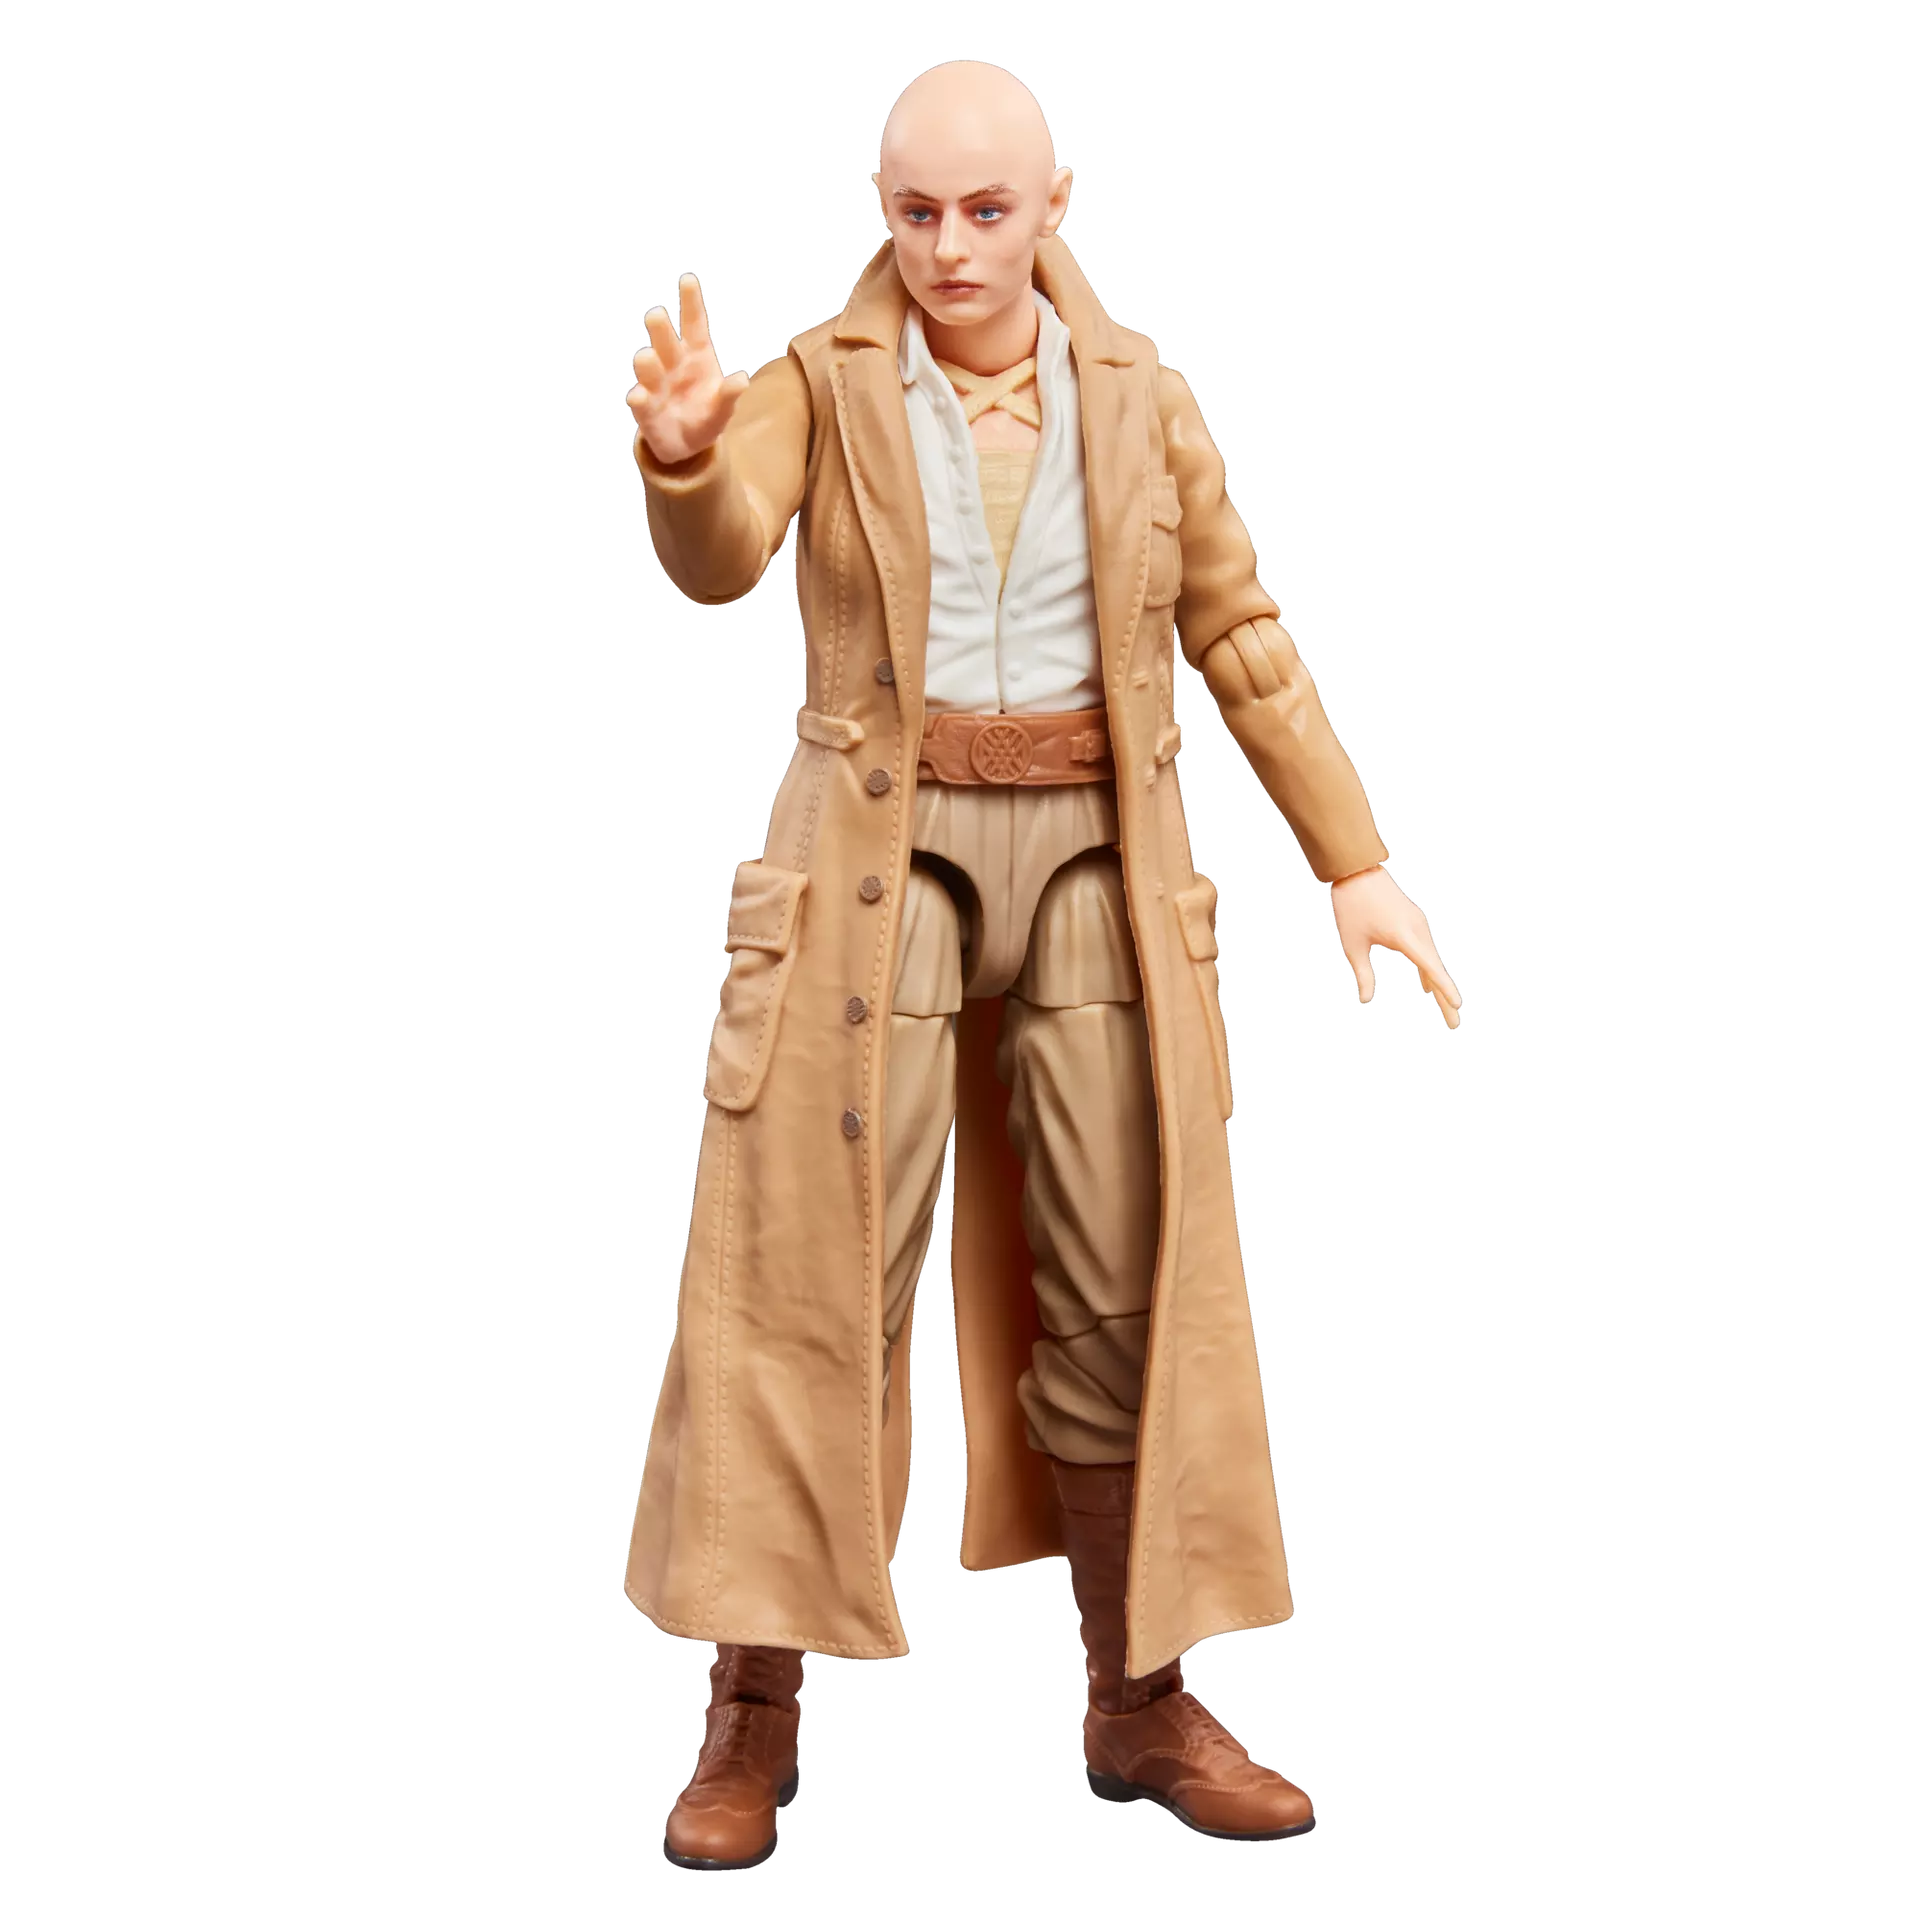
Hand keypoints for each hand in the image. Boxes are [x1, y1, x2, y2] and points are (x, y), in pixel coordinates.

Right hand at [623, 272, 751, 466]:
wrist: (687, 446)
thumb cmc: (706, 415)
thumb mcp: (723, 409)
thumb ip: (729, 394)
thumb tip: (741, 380)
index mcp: (696, 355)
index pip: (693, 324)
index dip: (691, 302)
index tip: (688, 278)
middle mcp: (672, 363)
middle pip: (664, 339)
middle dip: (659, 327)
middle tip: (656, 314)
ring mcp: (655, 383)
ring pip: (646, 364)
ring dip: (646, 361)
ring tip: (647, 357)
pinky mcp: (644, 407)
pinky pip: (638, 399)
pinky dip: (638, 398)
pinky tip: (639, 397)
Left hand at [1328, 867, 1463, 1033]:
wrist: (1356, 870)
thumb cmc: (1351, 907)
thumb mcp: (1352, 945)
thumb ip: (1363, 974)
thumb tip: (1365, 1002)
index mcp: (1403, 935)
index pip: (1430, 968)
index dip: (1444, 989)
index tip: (1458, 1006)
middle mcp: (1418, 929)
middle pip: (1437, 969)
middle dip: (1446, 999)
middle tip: (1454, 1026)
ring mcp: (1419, 924)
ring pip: (1433, 960)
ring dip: (1439, 986)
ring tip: (1447, 1012)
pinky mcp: (1416, 920)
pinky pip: (1427, 950)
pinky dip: (1430, 970)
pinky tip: (1427, 988)